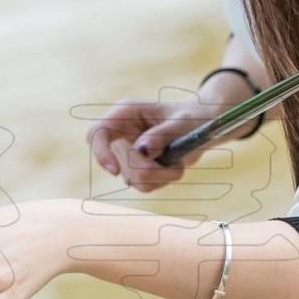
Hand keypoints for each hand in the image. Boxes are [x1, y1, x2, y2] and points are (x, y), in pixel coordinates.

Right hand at [86, 86, 247, 192]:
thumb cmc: (192, 117)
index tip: (115, 170)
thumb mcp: (183, 121)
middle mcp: (122, 133)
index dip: (101, 153)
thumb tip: (143, 149)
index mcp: (126, 113)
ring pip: (133, 178)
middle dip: (148, 167)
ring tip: (178, 161)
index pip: (97, 133)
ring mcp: (127, 152)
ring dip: (160, 175)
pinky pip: (143, 185)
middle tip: (175, 160)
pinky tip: (173, 167)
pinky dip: (162, 180)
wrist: (201, 126)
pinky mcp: (135, 169)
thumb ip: (163, 134)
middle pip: (119, 162)